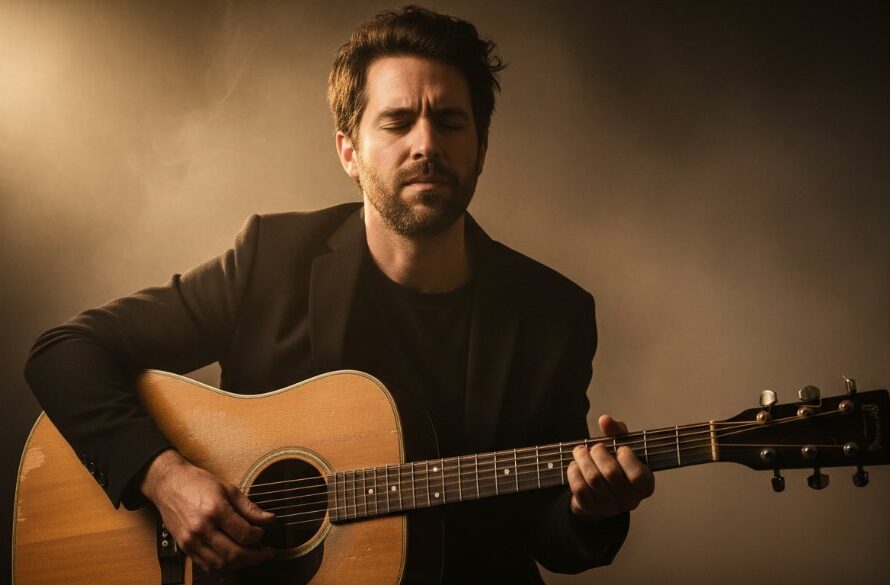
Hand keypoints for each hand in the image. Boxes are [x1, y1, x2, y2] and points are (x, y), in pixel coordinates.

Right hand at [141, 449, 275, 571]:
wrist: (169, 484)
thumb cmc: (198, 483)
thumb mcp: (228, 488)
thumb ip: (249, 507)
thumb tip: (269, 519)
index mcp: (215, 510)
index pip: (245, 534)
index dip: (259, 537)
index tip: (263, 533)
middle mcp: (202, 528)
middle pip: (234, 554)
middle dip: (255, 556)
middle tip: (265, 553)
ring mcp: (191, 540)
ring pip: (221, 564)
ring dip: (240, 564)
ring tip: (251, 556)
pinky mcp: (184, 547)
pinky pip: (206, 565)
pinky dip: (222, 565)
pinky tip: (232, 558)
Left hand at [567, 415, 654, 520]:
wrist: (602, 488)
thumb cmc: (617, 463)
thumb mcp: (622, 445)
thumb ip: (617, 431)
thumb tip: (605, 420)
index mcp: (645, 486)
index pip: (637, 475)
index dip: (626, 458)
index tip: (620, 448)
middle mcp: (630, 501)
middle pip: (611, 473)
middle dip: (598, 453)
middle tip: (594, 446)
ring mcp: (610, 508)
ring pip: (593, 480)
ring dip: (583, 460)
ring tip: (580, 452)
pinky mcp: (591, 509)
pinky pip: (579, 489)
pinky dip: (574, 473)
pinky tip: (575, 465)